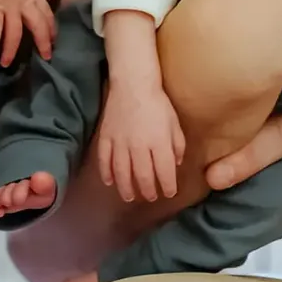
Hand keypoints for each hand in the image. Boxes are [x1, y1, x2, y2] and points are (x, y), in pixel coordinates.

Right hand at [0, 0, 56, 65]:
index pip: (46, 13)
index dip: (51, 27)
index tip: (54, 38)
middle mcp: (25, 2)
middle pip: (38, 26)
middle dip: (43, 42)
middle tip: (46, 57)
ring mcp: (11, 6)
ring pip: (16, 33)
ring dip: (11, 50)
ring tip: (7, 64)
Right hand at [97, 78, 185, 201]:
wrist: (133, 83)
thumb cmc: (158, 102)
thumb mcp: (174, 123)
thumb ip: (177, 145)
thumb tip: (176, 164)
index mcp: (159, 142)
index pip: (165, 172)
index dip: (168, 186)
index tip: (170, 193)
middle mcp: (139, 146)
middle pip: (143, 177)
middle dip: (148, 191)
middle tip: (150, 197)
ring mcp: (120, 142)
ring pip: (122, 173)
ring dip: (126, 188)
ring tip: (130, 197)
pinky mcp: (106, 137)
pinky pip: (104, 160)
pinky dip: (106, 173)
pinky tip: (109, 182)